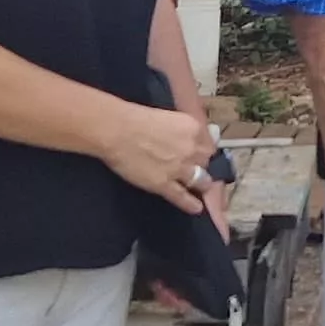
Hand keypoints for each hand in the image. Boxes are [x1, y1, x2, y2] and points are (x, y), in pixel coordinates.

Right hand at [90, 98, 222, 215]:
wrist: (116, 130)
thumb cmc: (135, 118)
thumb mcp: (168, 117)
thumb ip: (181, 130)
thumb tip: (184, 139)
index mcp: (193, 128)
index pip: (208, 144)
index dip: (202, 151)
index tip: (198, 154)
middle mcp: (191, 149)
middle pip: (206, 162)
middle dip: (201, 165)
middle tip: (193, 167)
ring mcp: (179, 168)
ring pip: (201, 180)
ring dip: (200, 183)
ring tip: (199, 188)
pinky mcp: (164, 184)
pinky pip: (182, 197)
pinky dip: (191, 204)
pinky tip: (196, 208)